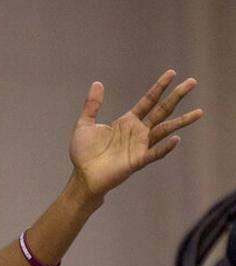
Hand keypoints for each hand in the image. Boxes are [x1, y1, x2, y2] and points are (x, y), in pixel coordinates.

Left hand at [68, 69, 203, 199]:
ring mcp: (140, 146)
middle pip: (162, 110)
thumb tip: (97, 83)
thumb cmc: (84, 153)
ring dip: (181, 121)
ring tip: (199, 112)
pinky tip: (176, 139)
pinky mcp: (137, 161)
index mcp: (127, 122)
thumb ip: (93, 105)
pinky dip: (165, 147)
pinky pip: (154, 153)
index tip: (172, 73)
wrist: (82, 176)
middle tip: (193, 81)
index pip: (148, 101)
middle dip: (177, 96)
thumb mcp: (85, 124)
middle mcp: (138, 132)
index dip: (159, 87)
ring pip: (165, 130)